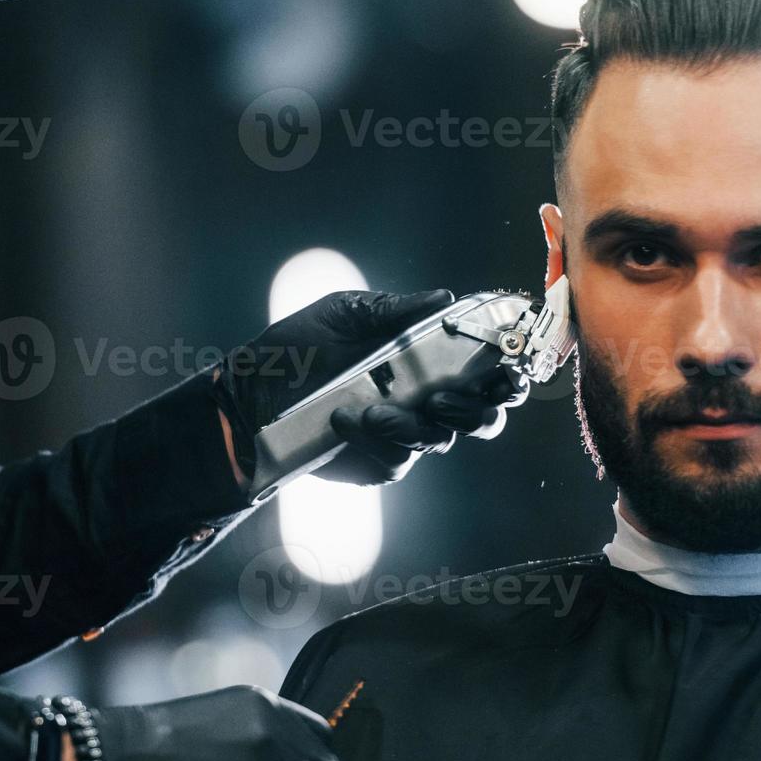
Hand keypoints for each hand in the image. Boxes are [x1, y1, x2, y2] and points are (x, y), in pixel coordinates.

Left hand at [216, 290, 530, 486]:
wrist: (251, 394)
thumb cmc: (298, 347)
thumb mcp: (344, 313)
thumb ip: (395, 311)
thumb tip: (445, 299)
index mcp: (429, 357)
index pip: (488, 368)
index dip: (509, 370)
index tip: (507, 366)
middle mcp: (427, 397)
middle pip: (484, 414)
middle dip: (476, 408)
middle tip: (443, 396)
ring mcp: (407, 433)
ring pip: (441, 438)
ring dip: (413, 423)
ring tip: (372, 408)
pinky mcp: (381, 461)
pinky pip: (399, 458)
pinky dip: (376, 438)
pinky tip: (344, 420)